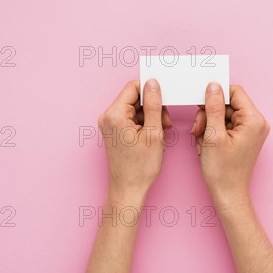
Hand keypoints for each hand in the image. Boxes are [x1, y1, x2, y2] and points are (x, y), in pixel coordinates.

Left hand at [97, 79, 171, 199]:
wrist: (128, 189)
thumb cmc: (140, 167)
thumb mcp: (154, 133)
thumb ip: (154, 105)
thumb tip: (153, 83)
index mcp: (115, 114)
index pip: (133, 87)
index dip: (151, 91)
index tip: (164, 99)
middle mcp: (108, 116)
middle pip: (134, 98)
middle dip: (153, 107)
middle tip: (165, 122)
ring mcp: (109, 124)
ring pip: (135, 108)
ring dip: (150, 116)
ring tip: (160, 132)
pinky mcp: (113, 131)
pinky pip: (131, 118)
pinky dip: (144, 123)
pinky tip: (153, 136)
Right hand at [192, 83, 269, 209]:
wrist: (228, 195)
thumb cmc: (222, 171)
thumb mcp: (213, 135)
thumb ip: (212, 108)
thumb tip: (213, 86)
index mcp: (254, 120)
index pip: (235, 92)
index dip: (216, 95)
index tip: (202, 104)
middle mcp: (256, 123)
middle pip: (228, 104)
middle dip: (209, 114)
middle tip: (199, 129)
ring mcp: (250, 131)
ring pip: (223, 114)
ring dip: (208, 124)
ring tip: (202, 140)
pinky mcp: (243, 137)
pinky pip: (225, 125)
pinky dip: (213, 132)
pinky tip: (206, 144)